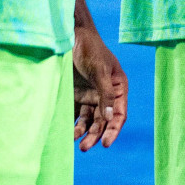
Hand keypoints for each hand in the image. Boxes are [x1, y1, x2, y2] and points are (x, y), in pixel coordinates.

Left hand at [72, 17, 127, 150]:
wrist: (69, 36)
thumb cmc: (90, 50)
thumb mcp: (100, 70)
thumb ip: (105, 93)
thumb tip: (111, 118)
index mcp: (118, 87)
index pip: (119, 114)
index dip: (114, 130)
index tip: (105, 144)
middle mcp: (106, 94)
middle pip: (104, 121)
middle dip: (96, 135)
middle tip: (85, 148)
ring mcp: (91, 96)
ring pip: (90, 121)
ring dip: (84, 132)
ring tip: (74, 142)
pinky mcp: (76, 96)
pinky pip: (76, 114)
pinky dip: (72, 124)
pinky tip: (65, 133)